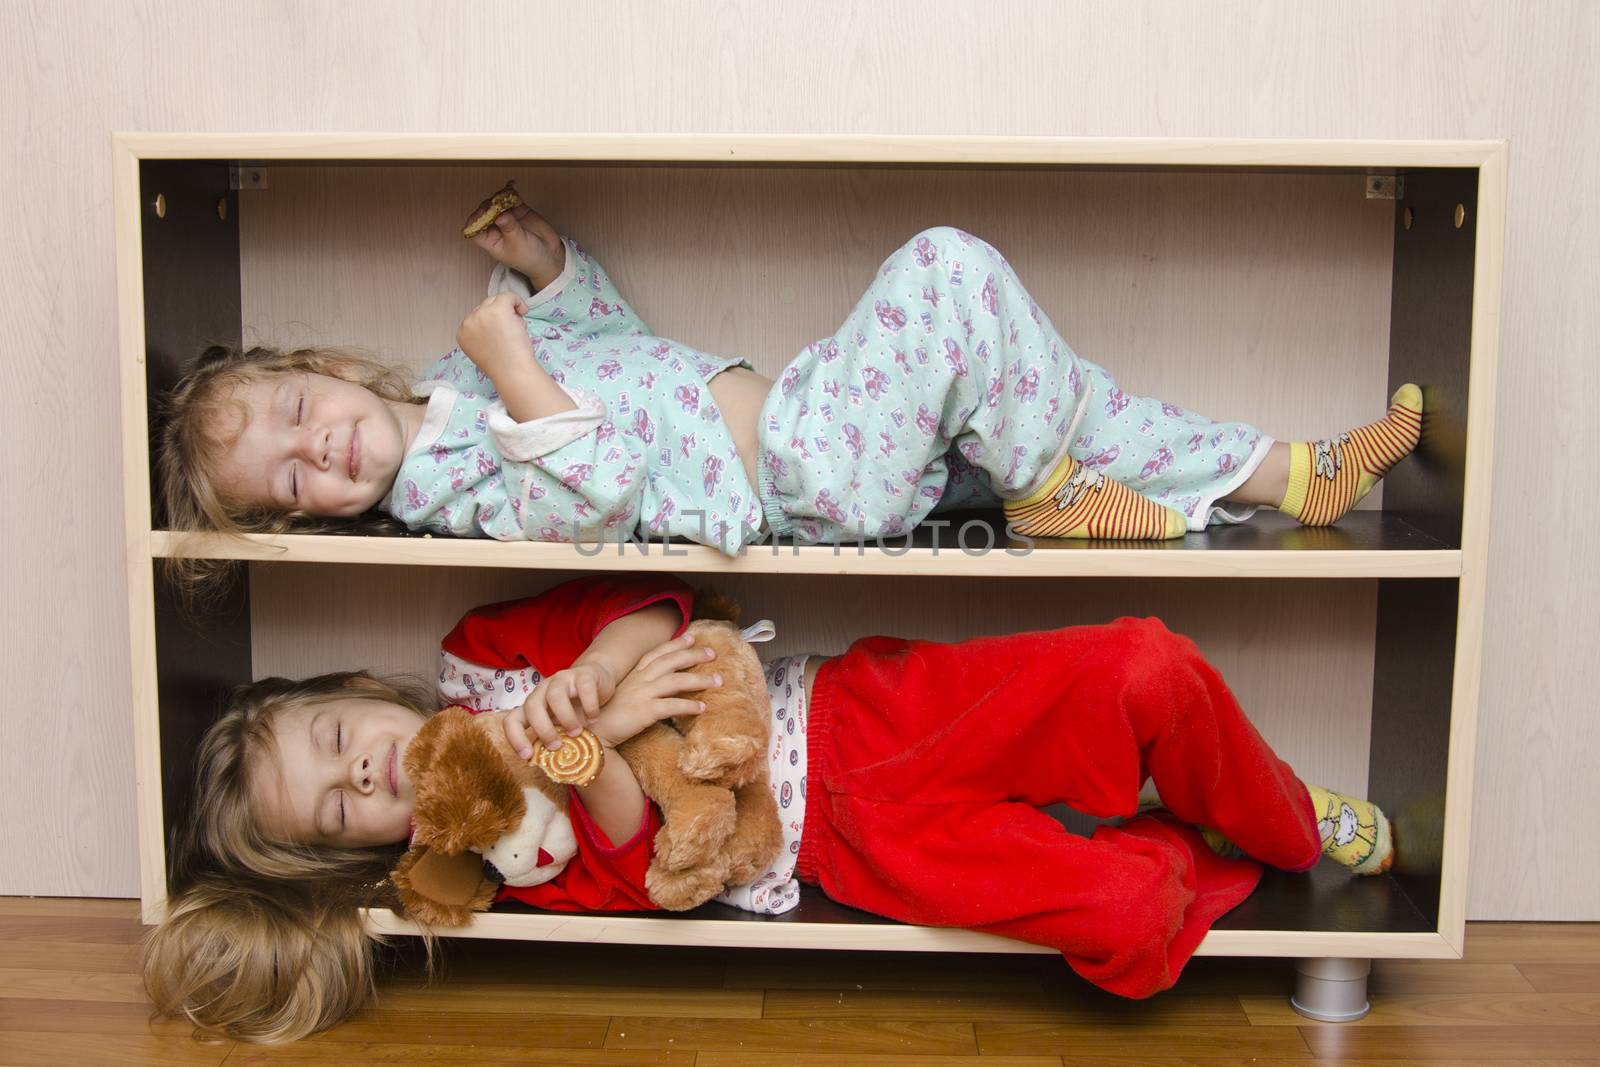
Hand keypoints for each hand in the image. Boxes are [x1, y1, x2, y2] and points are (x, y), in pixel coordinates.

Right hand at [455, 292, 533, 378]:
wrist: (512, 372)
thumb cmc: (504, 365)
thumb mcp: (483, 348)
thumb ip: (482, 332)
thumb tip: (494, 318)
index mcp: (462, 332)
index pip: (477, 316)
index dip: (492, 323)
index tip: (501, 336)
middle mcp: (468, 321)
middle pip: (485, 306)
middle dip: (500, 316)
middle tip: (510, 333)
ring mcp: (481, 314)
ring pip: (497, 300)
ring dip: (509, 312)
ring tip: (515, 329)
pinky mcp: (497, 309)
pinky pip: (508, 295)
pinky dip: (517, 301)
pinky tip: (523, 311)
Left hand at [465, 199, 565, 289]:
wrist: (550, 256)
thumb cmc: (529, 258)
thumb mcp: (518, 244)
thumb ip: (510, 228)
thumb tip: (500, 215)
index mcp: (490, 240)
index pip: (475, 229)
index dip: (476, 220)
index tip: (484, 214)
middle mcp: (496, 228)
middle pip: (485, 212)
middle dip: (490, 205)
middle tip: (498, 204)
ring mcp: (507, 217)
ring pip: (498, 202)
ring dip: (501, 196)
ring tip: (506, 194)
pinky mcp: (518, 210)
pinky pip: (512, 198)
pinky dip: (511, 191)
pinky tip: (512, 185)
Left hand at [504, 661, 617, 758]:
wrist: (596, 679)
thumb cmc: (576, 708)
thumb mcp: (562, 725)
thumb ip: (556, 740)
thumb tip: (552, 769)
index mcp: (534, 705)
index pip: (513, 720)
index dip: (515, 738)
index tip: (527, 756)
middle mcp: (543, 691)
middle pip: (532, 706)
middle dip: (542, 729)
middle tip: (556, 746)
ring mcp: (562, 680)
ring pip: (555, 695)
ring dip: (565, 717)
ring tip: (577, 732)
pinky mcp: (583, 675)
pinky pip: (584, 688)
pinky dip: (589, 706)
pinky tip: (595, 718)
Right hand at [589, 632, 722, 749]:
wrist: (592, 734)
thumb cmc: (607, 716)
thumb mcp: (623, 695)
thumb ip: (639, 687)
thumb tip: (657, 685)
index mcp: (633, 675)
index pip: (657, 653)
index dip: (675, 644)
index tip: (691, 638)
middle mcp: (639, 680)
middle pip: (671, 662)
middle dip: (693, 655)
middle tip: (712, 654)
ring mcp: (642, 695)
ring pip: (676, 681)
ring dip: (699, 679)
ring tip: (718, 680)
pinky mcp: (644, 712)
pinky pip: (672, 706)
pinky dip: (689, 705)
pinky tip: (703, 708)